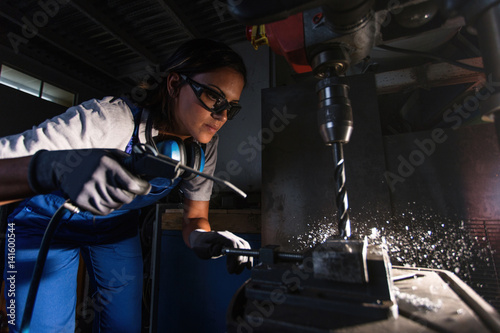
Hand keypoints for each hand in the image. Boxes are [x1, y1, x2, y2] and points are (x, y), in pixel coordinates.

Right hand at [28, 149, 150, 214]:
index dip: (143, 188)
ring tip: (110, 189)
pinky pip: (104, 211)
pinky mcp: (82, 201)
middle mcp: (97, 177)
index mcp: (107, 164)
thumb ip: (127, 163)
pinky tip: (102, 196)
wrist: (62, 166)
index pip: (132, 184)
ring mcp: (88, 190)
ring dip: (118, 200)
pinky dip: (108, 206)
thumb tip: (146, 173)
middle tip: (127, 189)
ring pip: (116, 205)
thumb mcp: (110, 154)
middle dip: (131, 194)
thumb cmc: (91, 160)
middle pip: (126, 197)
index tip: (145, 187)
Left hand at [189, 229, 252, 273]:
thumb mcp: (200, 247)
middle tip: (232, 272)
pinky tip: (248, 267)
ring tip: (236, 272)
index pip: (233, 243)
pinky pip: (245, 249)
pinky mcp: (235, 243)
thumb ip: (209, 248)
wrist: (200, 239)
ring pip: (245, 248)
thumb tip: (218, 250)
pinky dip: (247, 257)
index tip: (231, 269)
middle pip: (241, 246)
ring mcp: (233, 238)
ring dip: (243, 261)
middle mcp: (229, 236)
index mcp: (220, 236)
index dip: (235, 255)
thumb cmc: (200, 244)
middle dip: (239, 261)